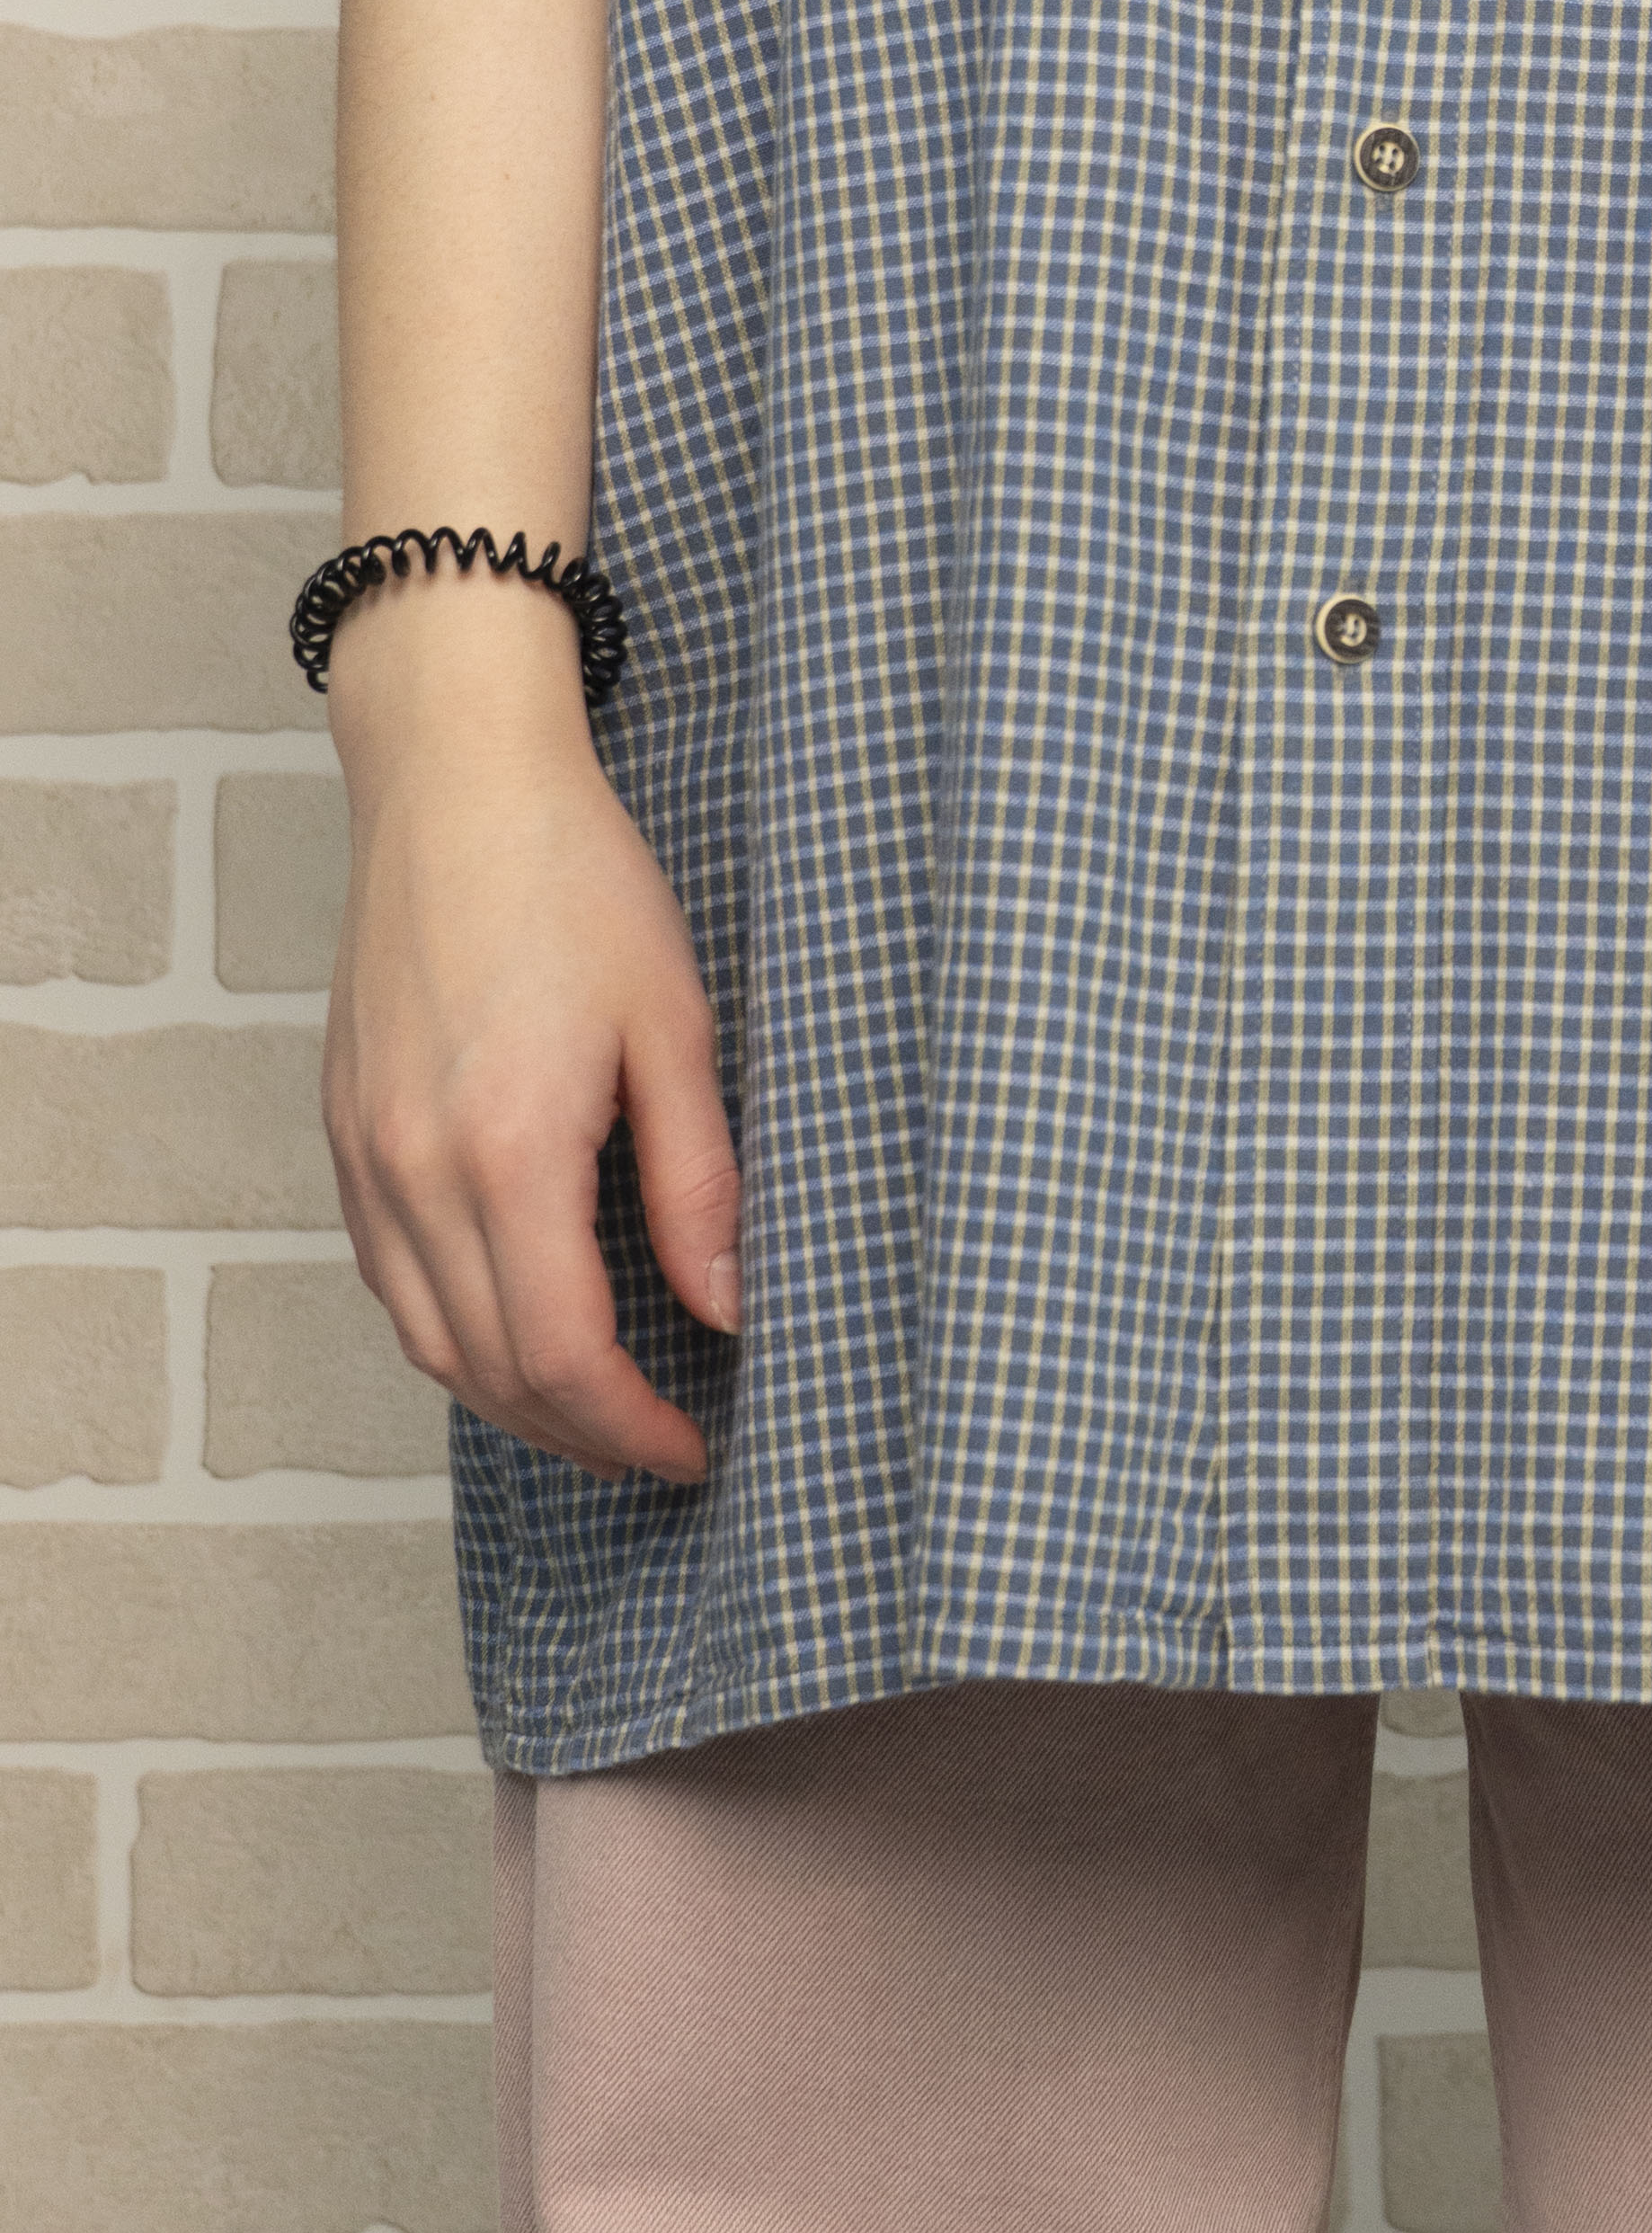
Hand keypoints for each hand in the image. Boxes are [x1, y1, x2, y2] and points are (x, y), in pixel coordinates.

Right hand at [321, 586, 739, 1482]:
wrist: (454, 781)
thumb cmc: (574, 878)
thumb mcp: (675, 1025)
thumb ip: (698, 1181)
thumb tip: (728, 1308)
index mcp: (506, 1149)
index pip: (562, 1354)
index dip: (630, 1427)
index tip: (692, 1450)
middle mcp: (415, 1170)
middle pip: (488, 1368)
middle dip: (578, 1434)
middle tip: (657, 1450)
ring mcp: (363, 1154)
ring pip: (426, 1338)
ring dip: (509, 1398)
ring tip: (593, 1414)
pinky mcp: (343, 1129)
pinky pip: (390, 1276)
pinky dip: (451, 1330)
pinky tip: (511, 1326)